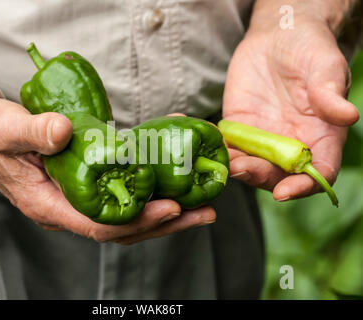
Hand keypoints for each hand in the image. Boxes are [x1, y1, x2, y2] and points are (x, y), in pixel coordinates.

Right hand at [0, 91, 215, 242]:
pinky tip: (168, 172)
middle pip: (123, 226)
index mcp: (48, 205)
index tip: (171, 207)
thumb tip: (62, 132)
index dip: (137, 220)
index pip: (100, 225)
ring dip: (162, 208)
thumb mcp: (4, 129)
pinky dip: (146, 185)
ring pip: (126, 213)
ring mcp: (75, 197)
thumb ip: (31, 133)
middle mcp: (66, 208)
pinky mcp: (82, 182)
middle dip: (164, 222)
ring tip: (197, 201)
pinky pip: (119, 191)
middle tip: (201, 210)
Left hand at [222, 17, 358, 201]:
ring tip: (223, 162)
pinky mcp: (239, 128)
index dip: (303, 187)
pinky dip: (218, 150)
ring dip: (235, 167)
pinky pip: (228, 146)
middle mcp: (291, 144)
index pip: (318, 172)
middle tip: (242, 169)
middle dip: (259, 177)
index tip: (285, 192)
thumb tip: (348, 115)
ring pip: (250, 164)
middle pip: (277, 175)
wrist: (278, 37)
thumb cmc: (310, 50)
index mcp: (321, 137)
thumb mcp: (325, 67)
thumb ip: (331, 93)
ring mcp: (263, 138)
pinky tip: (206, 144)